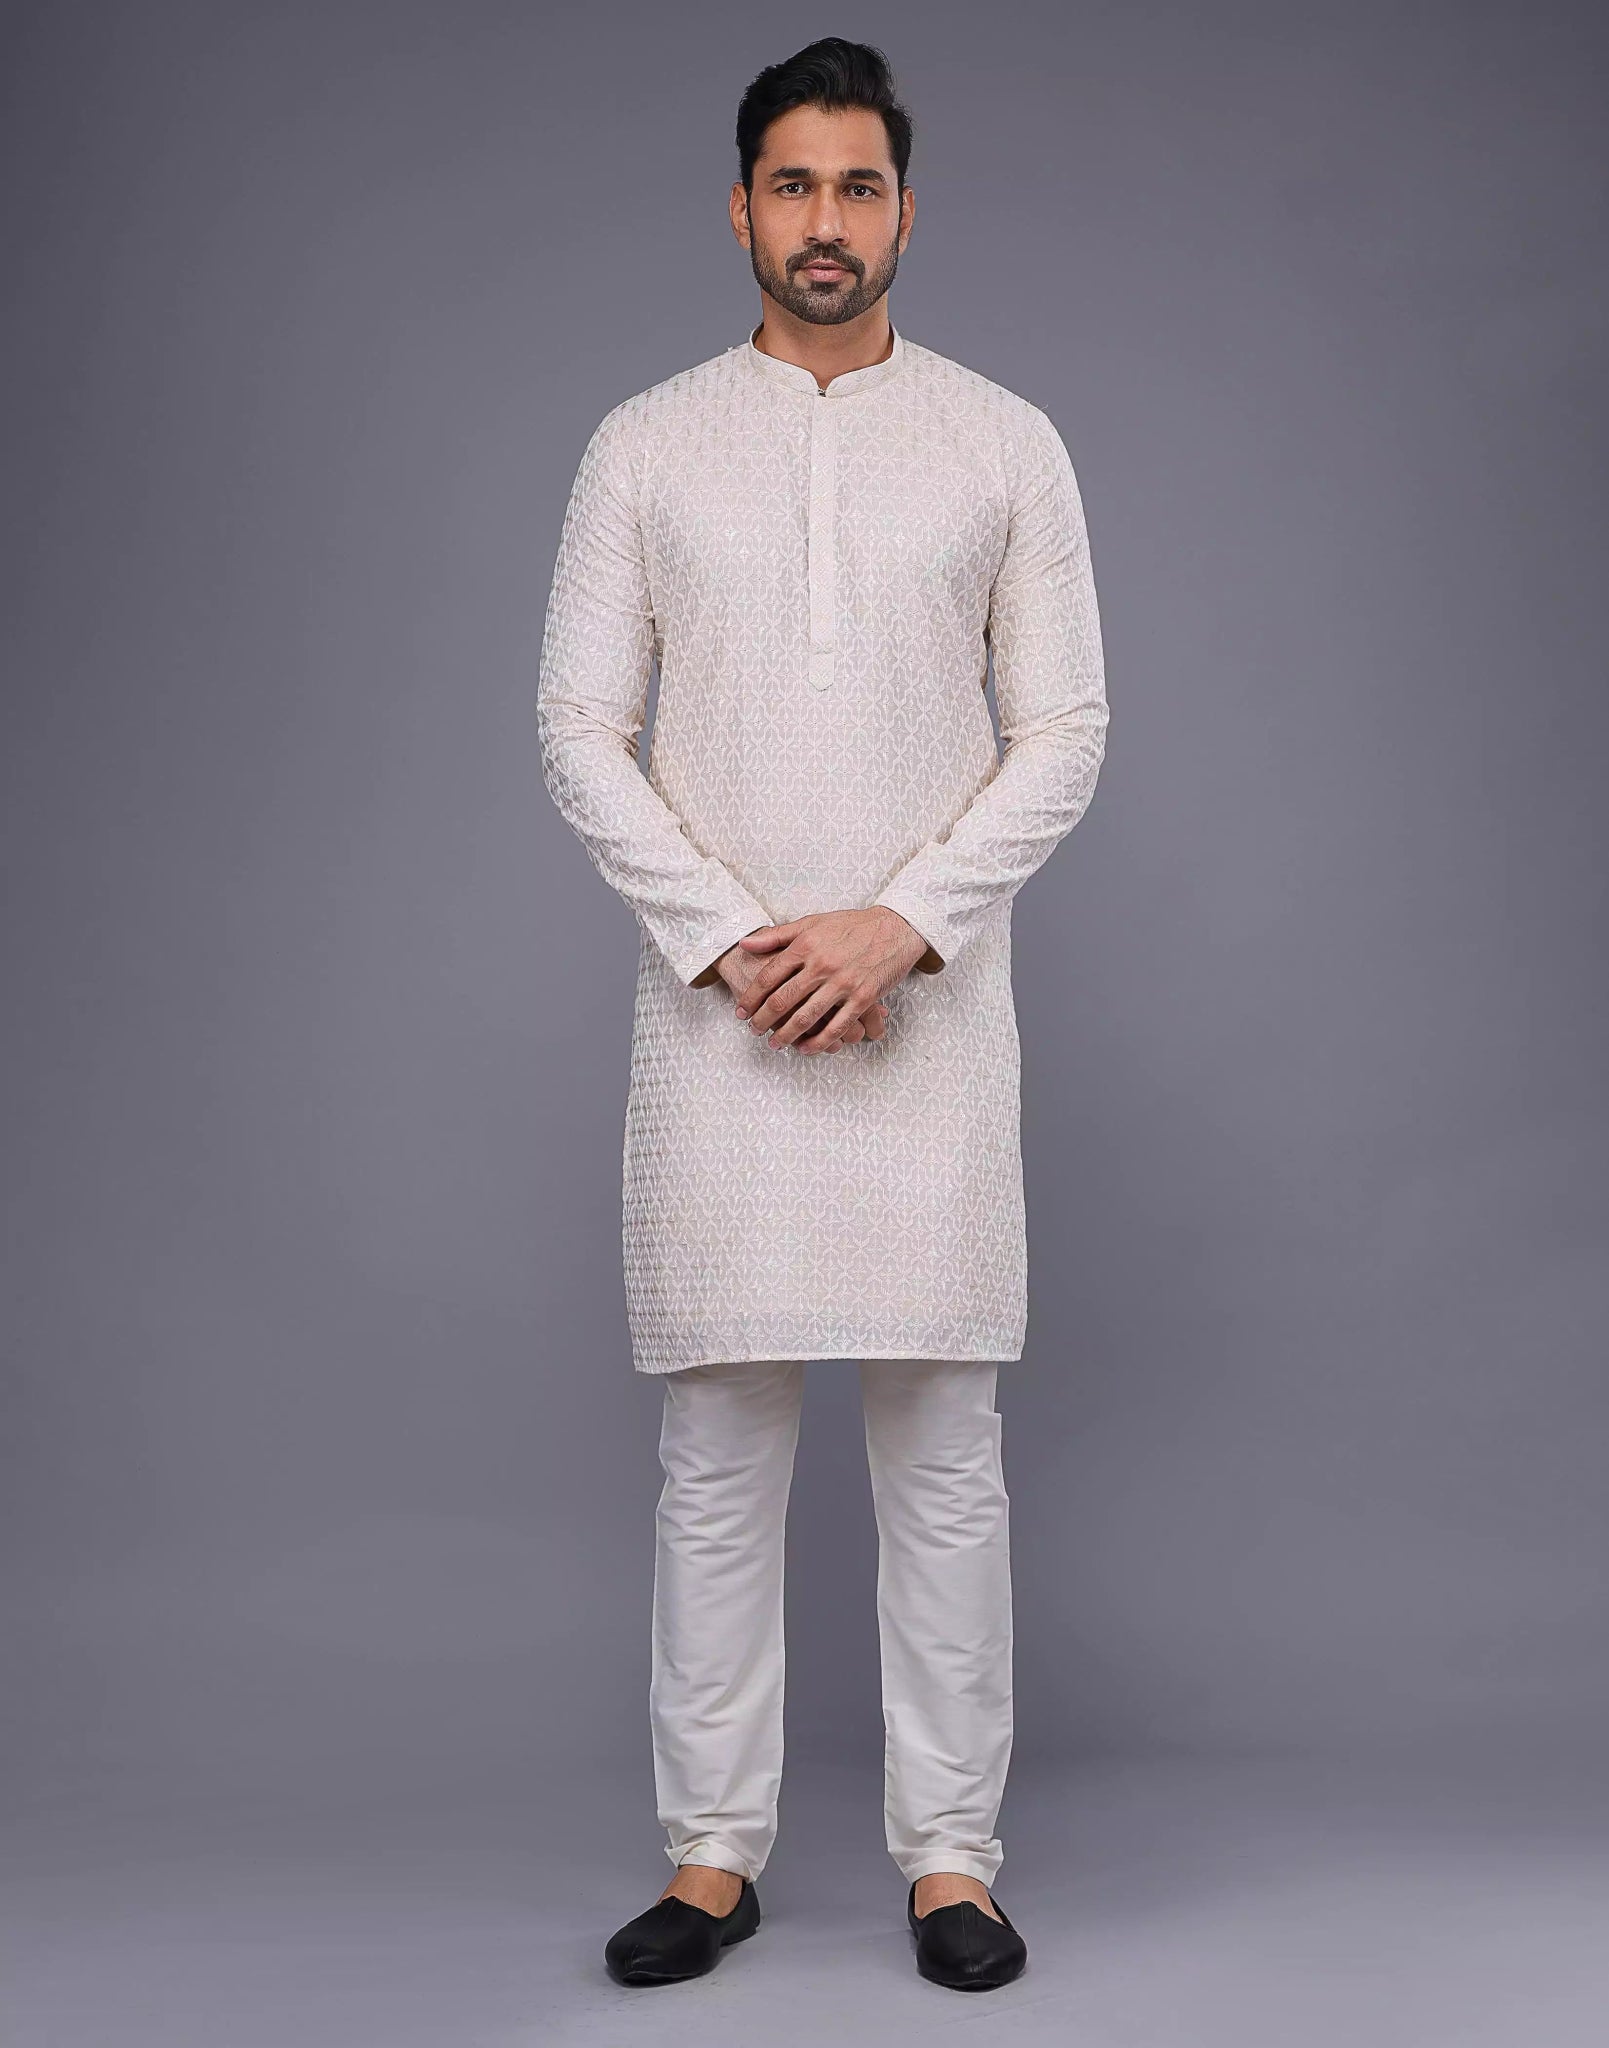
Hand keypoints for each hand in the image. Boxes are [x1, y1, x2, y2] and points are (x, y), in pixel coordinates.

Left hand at [732, 908, 930, 1052]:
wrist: (894, 928)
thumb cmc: (851, 925)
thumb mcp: (811, 923)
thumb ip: (777, 935)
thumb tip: (745, 943)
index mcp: (806, 946)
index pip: (769, 977)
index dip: (751, 997)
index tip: (741, 1011)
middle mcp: (821, 965)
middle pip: (783, 1000)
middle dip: (763, 1020)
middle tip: (754, 1031)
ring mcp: (843, 983)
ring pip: (806, 1018)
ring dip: (786, 1035)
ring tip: (774, 1043)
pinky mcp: (863, 998)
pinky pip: (837, 1027)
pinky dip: (819, 1042)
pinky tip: (806, 1049)